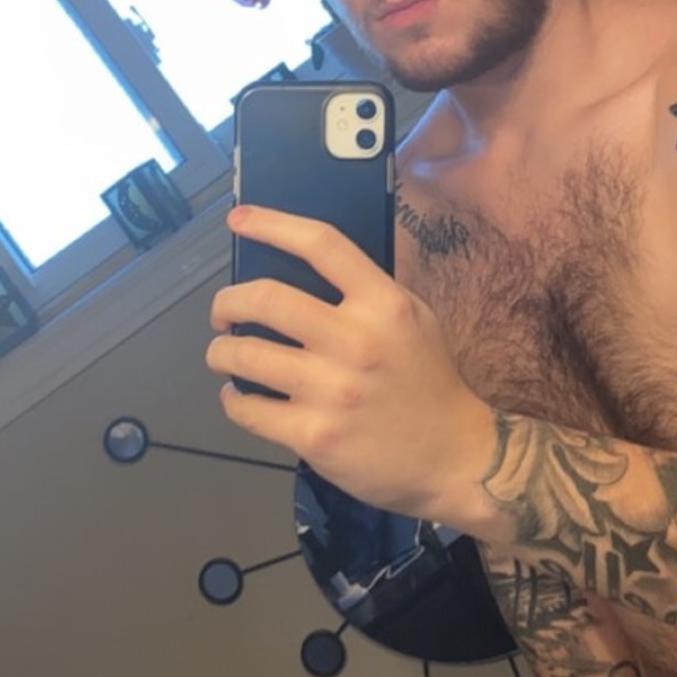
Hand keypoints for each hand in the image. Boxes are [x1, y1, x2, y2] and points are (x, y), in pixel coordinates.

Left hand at [207, 205, 494, 524]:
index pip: (320, 245)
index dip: (271, 225)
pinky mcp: (314, 436)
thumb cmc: (428, 381)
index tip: (237, 220)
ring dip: (222, 352)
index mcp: (383, 304)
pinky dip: (233, 400)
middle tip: (222, 313)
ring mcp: (332, 391)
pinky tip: (239, 396)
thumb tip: (300, 272)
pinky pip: (249, 410)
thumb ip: (366, 294)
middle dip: (227, 301)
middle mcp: (355, 341)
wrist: (455, 455)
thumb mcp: (413, 320)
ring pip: (246, 355)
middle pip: (266, 298)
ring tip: (224, 355)